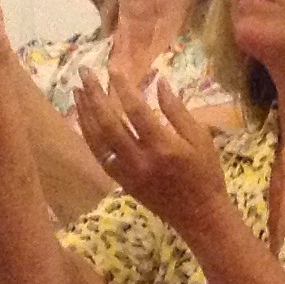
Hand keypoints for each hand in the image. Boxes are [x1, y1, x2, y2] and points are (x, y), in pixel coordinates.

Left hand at [73, 70, 233, 242]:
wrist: (200, 216)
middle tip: (85, 72)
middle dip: (94, 95)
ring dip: (85, 113)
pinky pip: (99, 155)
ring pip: (98, 139)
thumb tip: (160, 82)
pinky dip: (89, 135)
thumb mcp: (201, 139)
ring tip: (78, 90)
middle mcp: (140, 159)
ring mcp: (128, 172)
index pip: (136, 110)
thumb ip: (178, 111)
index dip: (122, 86)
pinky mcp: (122, 181)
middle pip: (108, 122)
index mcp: (163, 147)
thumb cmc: (206, 174)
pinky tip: (84, 118)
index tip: (112, 67)